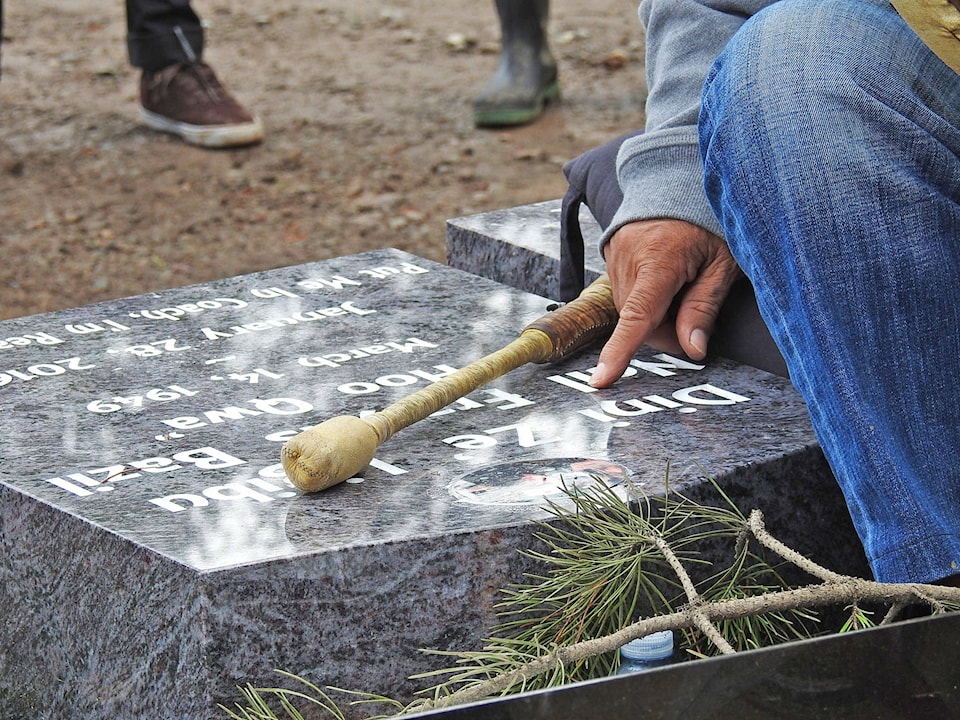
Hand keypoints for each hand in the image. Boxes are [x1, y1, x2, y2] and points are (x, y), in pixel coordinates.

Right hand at [589, 218, 740, 387]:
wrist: (677, 178)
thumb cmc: (709, 219)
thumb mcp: (723, 263)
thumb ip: (704, 307)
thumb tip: (693, 350)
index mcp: (659, 261)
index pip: (637, 317)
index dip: (620, 351)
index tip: (601, 380)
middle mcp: (628, 260)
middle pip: (641, 323)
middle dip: (670, 328)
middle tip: (697, 308)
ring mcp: (614, 258)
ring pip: (633, 312)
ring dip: (658, 313)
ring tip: (683, 284)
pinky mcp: (610, 258)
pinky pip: (626, 295)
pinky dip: (647, 298)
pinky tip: (665, 278)